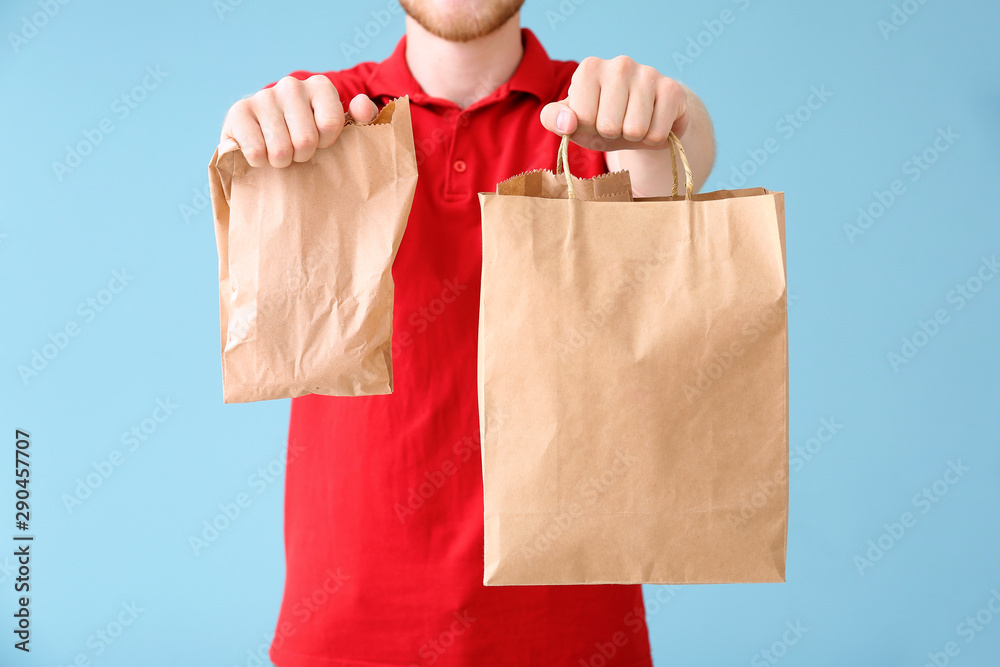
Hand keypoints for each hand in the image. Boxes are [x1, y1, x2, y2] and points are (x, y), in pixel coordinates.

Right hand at [219, 75, 378, 167]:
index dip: (327, 142)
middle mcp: (291, 85)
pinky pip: (256, 151)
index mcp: (320, 86)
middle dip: (303, 155)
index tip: (321, 142)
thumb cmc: (309, 135)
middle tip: (298, 151)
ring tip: (280, 152)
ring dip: (281, 161)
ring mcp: (263, 96)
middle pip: (306, 140)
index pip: (331, 124)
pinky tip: (260, 151)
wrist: (265, 138)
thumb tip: (363, 106)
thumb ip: (360, 119)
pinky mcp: (238, 113)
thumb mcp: (339, 129)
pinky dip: (259, 161)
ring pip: (281, 149)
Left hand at [540, 56, 688, 151]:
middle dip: (611, 134)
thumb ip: (554, 120)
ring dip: (633, 137)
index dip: (587, 129)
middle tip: (617, 123)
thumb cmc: (601, 119)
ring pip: (634, 131)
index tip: (594, 119)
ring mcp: (648, 73)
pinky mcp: (672, 89)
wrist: (645, 118)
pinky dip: (653, 139)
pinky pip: (657, 134)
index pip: (581, 118)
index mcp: (589, 68)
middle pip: (608, 126)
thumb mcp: (572, 122)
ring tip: (633, 123)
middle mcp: (619, 64)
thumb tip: (567, 122)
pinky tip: (653, 123)